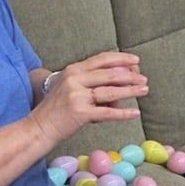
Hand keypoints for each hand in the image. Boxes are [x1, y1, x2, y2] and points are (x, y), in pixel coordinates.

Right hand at [28, 52, 147, 143]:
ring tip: (144, 90)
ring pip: (110, 91)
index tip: (135, 60)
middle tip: (144, 78)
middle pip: (109, 74)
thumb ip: (91, 84)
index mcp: (73, 70)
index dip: (120, 58)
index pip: (101, 59)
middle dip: (130, 75)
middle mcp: (75, 79)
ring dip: (130, 90)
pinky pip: (107, 112)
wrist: (40, 127)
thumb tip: (119, 88)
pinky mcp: (80, 113)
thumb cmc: (57, 109)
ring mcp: (77, 96)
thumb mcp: (70, 88)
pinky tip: (134, 113)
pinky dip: (123, 113)